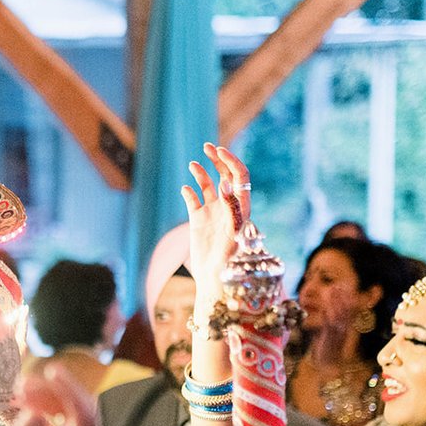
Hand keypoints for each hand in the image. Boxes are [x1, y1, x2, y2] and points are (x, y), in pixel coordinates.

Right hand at [0, 369, 99, 425]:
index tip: (48, 371)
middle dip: (54, 392)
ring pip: (74, 421)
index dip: (67, 389)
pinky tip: (28, 414)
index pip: (84, 414)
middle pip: (81, 412)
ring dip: (51, 404)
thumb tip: (37, 416)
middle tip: (24, 383)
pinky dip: (50, 418)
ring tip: (21, 394)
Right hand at [180, 143, 250, 298]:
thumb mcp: (234, 235)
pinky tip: (184, 188)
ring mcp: (212, 212)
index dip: (231, 162)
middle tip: (207, 146)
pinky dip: (188, 192)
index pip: (239, 177)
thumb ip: (232, 211)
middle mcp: (227, 206)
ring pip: (207, 185)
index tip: (220, 151)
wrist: (215, 279)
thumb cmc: (230, 261)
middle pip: (224, 176)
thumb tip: (225, 188)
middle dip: (218, 159)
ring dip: (201, 172)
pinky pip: (192, 200)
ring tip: (193, 164)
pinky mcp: (197, 221)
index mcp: (241, 206)